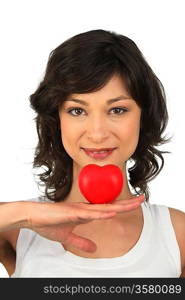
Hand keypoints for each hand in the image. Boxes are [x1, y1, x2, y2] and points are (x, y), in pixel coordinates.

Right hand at [26, 194, 144, 252]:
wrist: (32, 217)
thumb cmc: (48, 223)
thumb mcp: (67, 238)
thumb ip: (81, 242)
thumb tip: (94, 249)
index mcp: (85, 213)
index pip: (107, 210)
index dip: (121, 207)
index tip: (134, 204)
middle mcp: (84, 209)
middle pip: (110, 206)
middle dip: (127, 203)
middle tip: (142, 198)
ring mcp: (78, 210)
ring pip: (102, 208)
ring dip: (118, 206)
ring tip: (133, 204)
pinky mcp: (70, 212)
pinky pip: (88, 213)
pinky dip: (100, 213)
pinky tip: (110, 213)